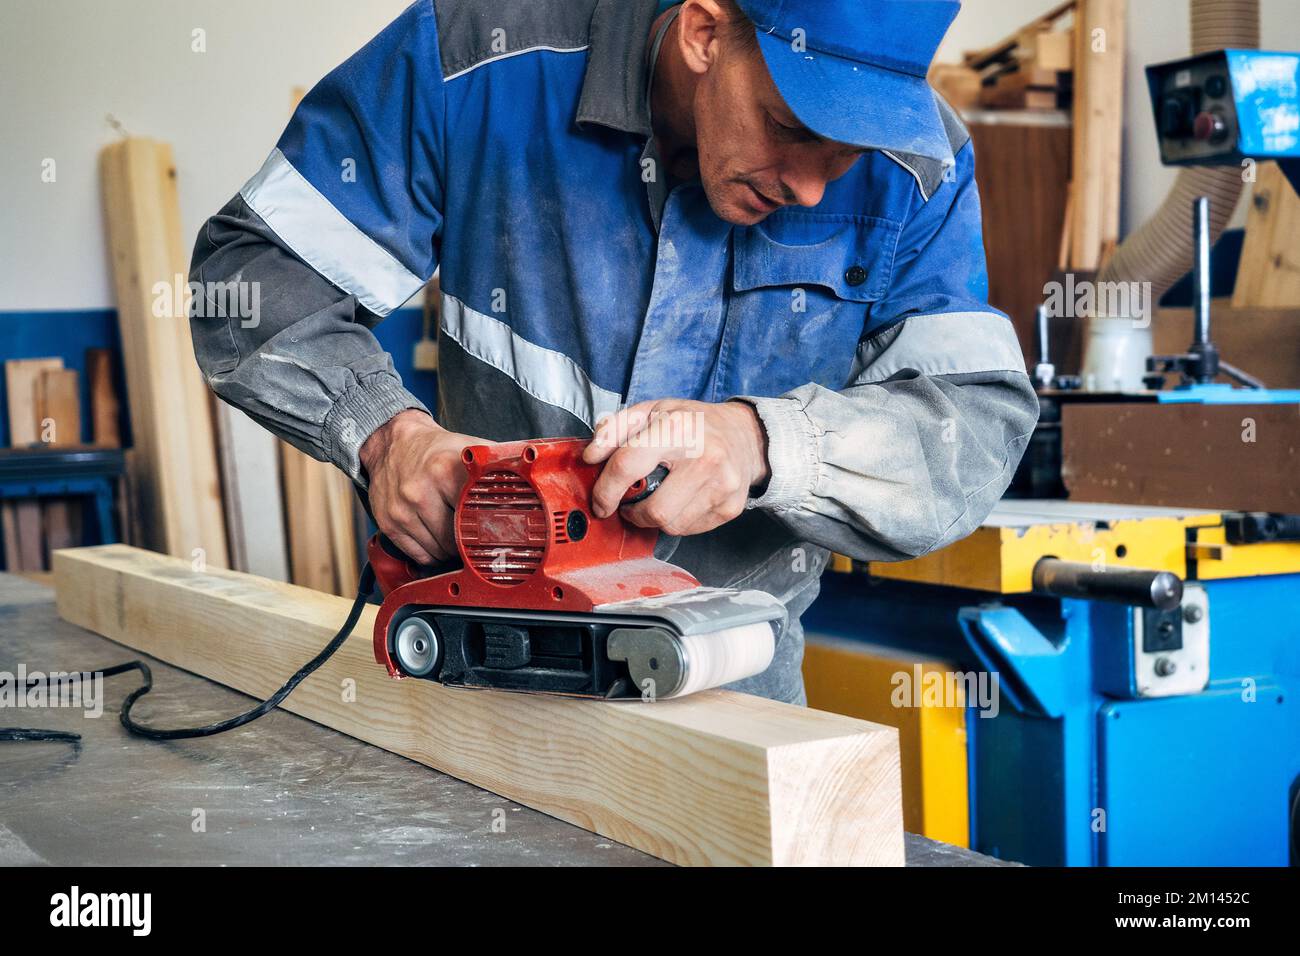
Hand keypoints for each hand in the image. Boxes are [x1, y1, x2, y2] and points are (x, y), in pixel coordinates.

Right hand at [359, 410, 484, 564]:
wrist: (393, 443)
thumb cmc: (435, 449)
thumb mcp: (467, 448)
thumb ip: (497, 464)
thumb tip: (532, 478)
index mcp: (443, 472)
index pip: (473, 517)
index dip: (488, 530)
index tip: (496, 535)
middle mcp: (419, 492)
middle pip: (455, 540)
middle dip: (468, 543)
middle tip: (475, 535)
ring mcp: (401, 510)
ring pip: (437, 552)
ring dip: (451, 551)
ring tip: (455, 534)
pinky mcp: (388, 523)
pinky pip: (418, 555)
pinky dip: (431, 554)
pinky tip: (437, 539)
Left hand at [583, 399, 769, 536]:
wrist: (745, 436)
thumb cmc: (693, 423)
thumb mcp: (650, 412)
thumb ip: (614, 431)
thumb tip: (590, 456)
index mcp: (677, 429)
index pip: (628, 466)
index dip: (605, 490)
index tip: (600, 502)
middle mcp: (704, 458)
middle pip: (653, 510)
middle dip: (633, 512)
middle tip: (630, 502)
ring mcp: (721, 486)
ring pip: (670, 525)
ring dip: (654, 518)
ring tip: (658, 497)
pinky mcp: (730, 507)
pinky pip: (689, 530)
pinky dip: (676, 520)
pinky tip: (680, 500)